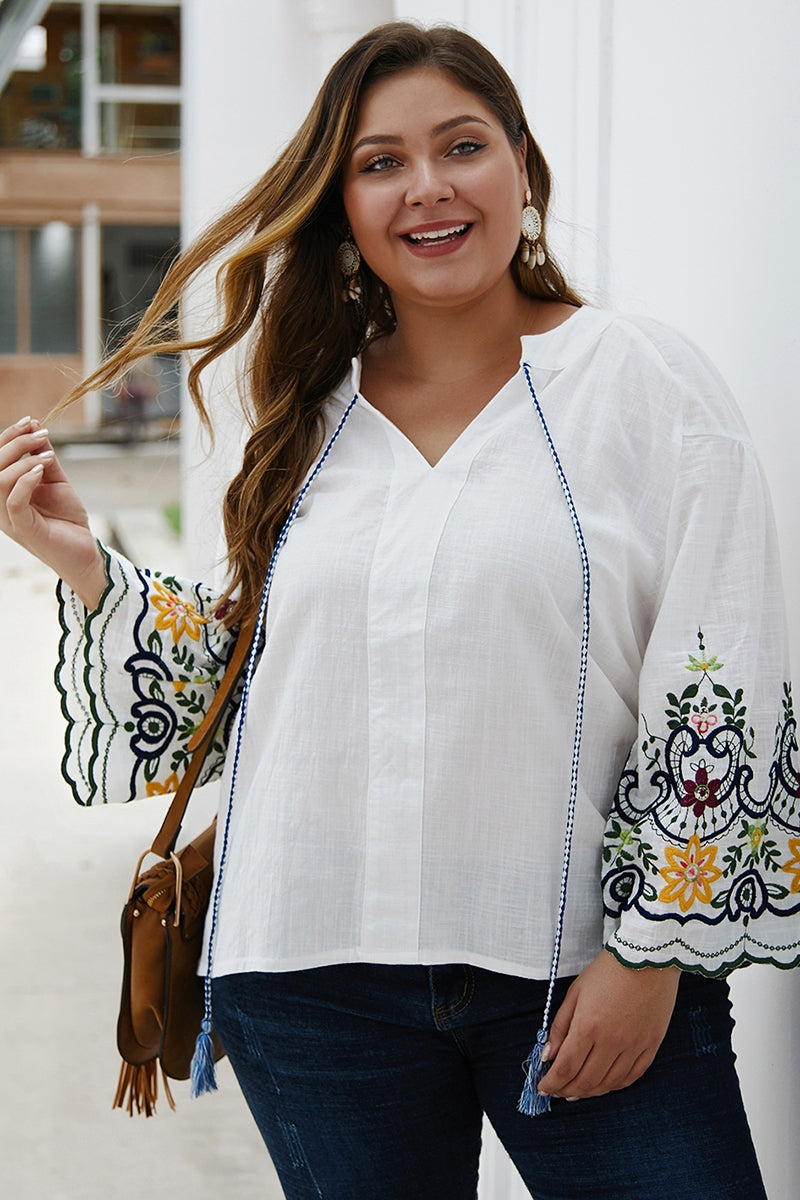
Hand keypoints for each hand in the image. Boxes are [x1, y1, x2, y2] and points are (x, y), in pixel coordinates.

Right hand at [0, 416, 106, 608]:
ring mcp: (10, 519)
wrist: (84, 552)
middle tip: (39, 432)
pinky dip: (25, 481)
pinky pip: (13, 501)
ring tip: (46, 453)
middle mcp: (0, 505)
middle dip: (14, 443)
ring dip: (22, 459)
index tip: (30, 421)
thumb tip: (35, 428)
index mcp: (5, 492)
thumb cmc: (67, 519)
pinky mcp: (24, 529)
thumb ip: (44, 458)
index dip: (8, 437)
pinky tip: (41, 470)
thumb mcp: (56, 482)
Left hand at [538, 950, 680, 1100]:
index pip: (566, 1067)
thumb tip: (548, 1054)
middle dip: (566, 1090)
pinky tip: (604, 1085)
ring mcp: (634, 1046)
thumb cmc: (607, 971)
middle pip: (586, 1080)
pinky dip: (614, 1086)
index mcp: (588, 1026)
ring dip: (589, 1092)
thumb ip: (560, 1026)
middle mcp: (611, 1041)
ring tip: (576, 1091)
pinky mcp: (651, 1046)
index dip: (552, 1082)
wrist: (646, 958)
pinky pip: (632, 1077)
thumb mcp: (576, 993)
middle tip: (557, 1092)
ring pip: (608, 1084)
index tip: (542, 1087)